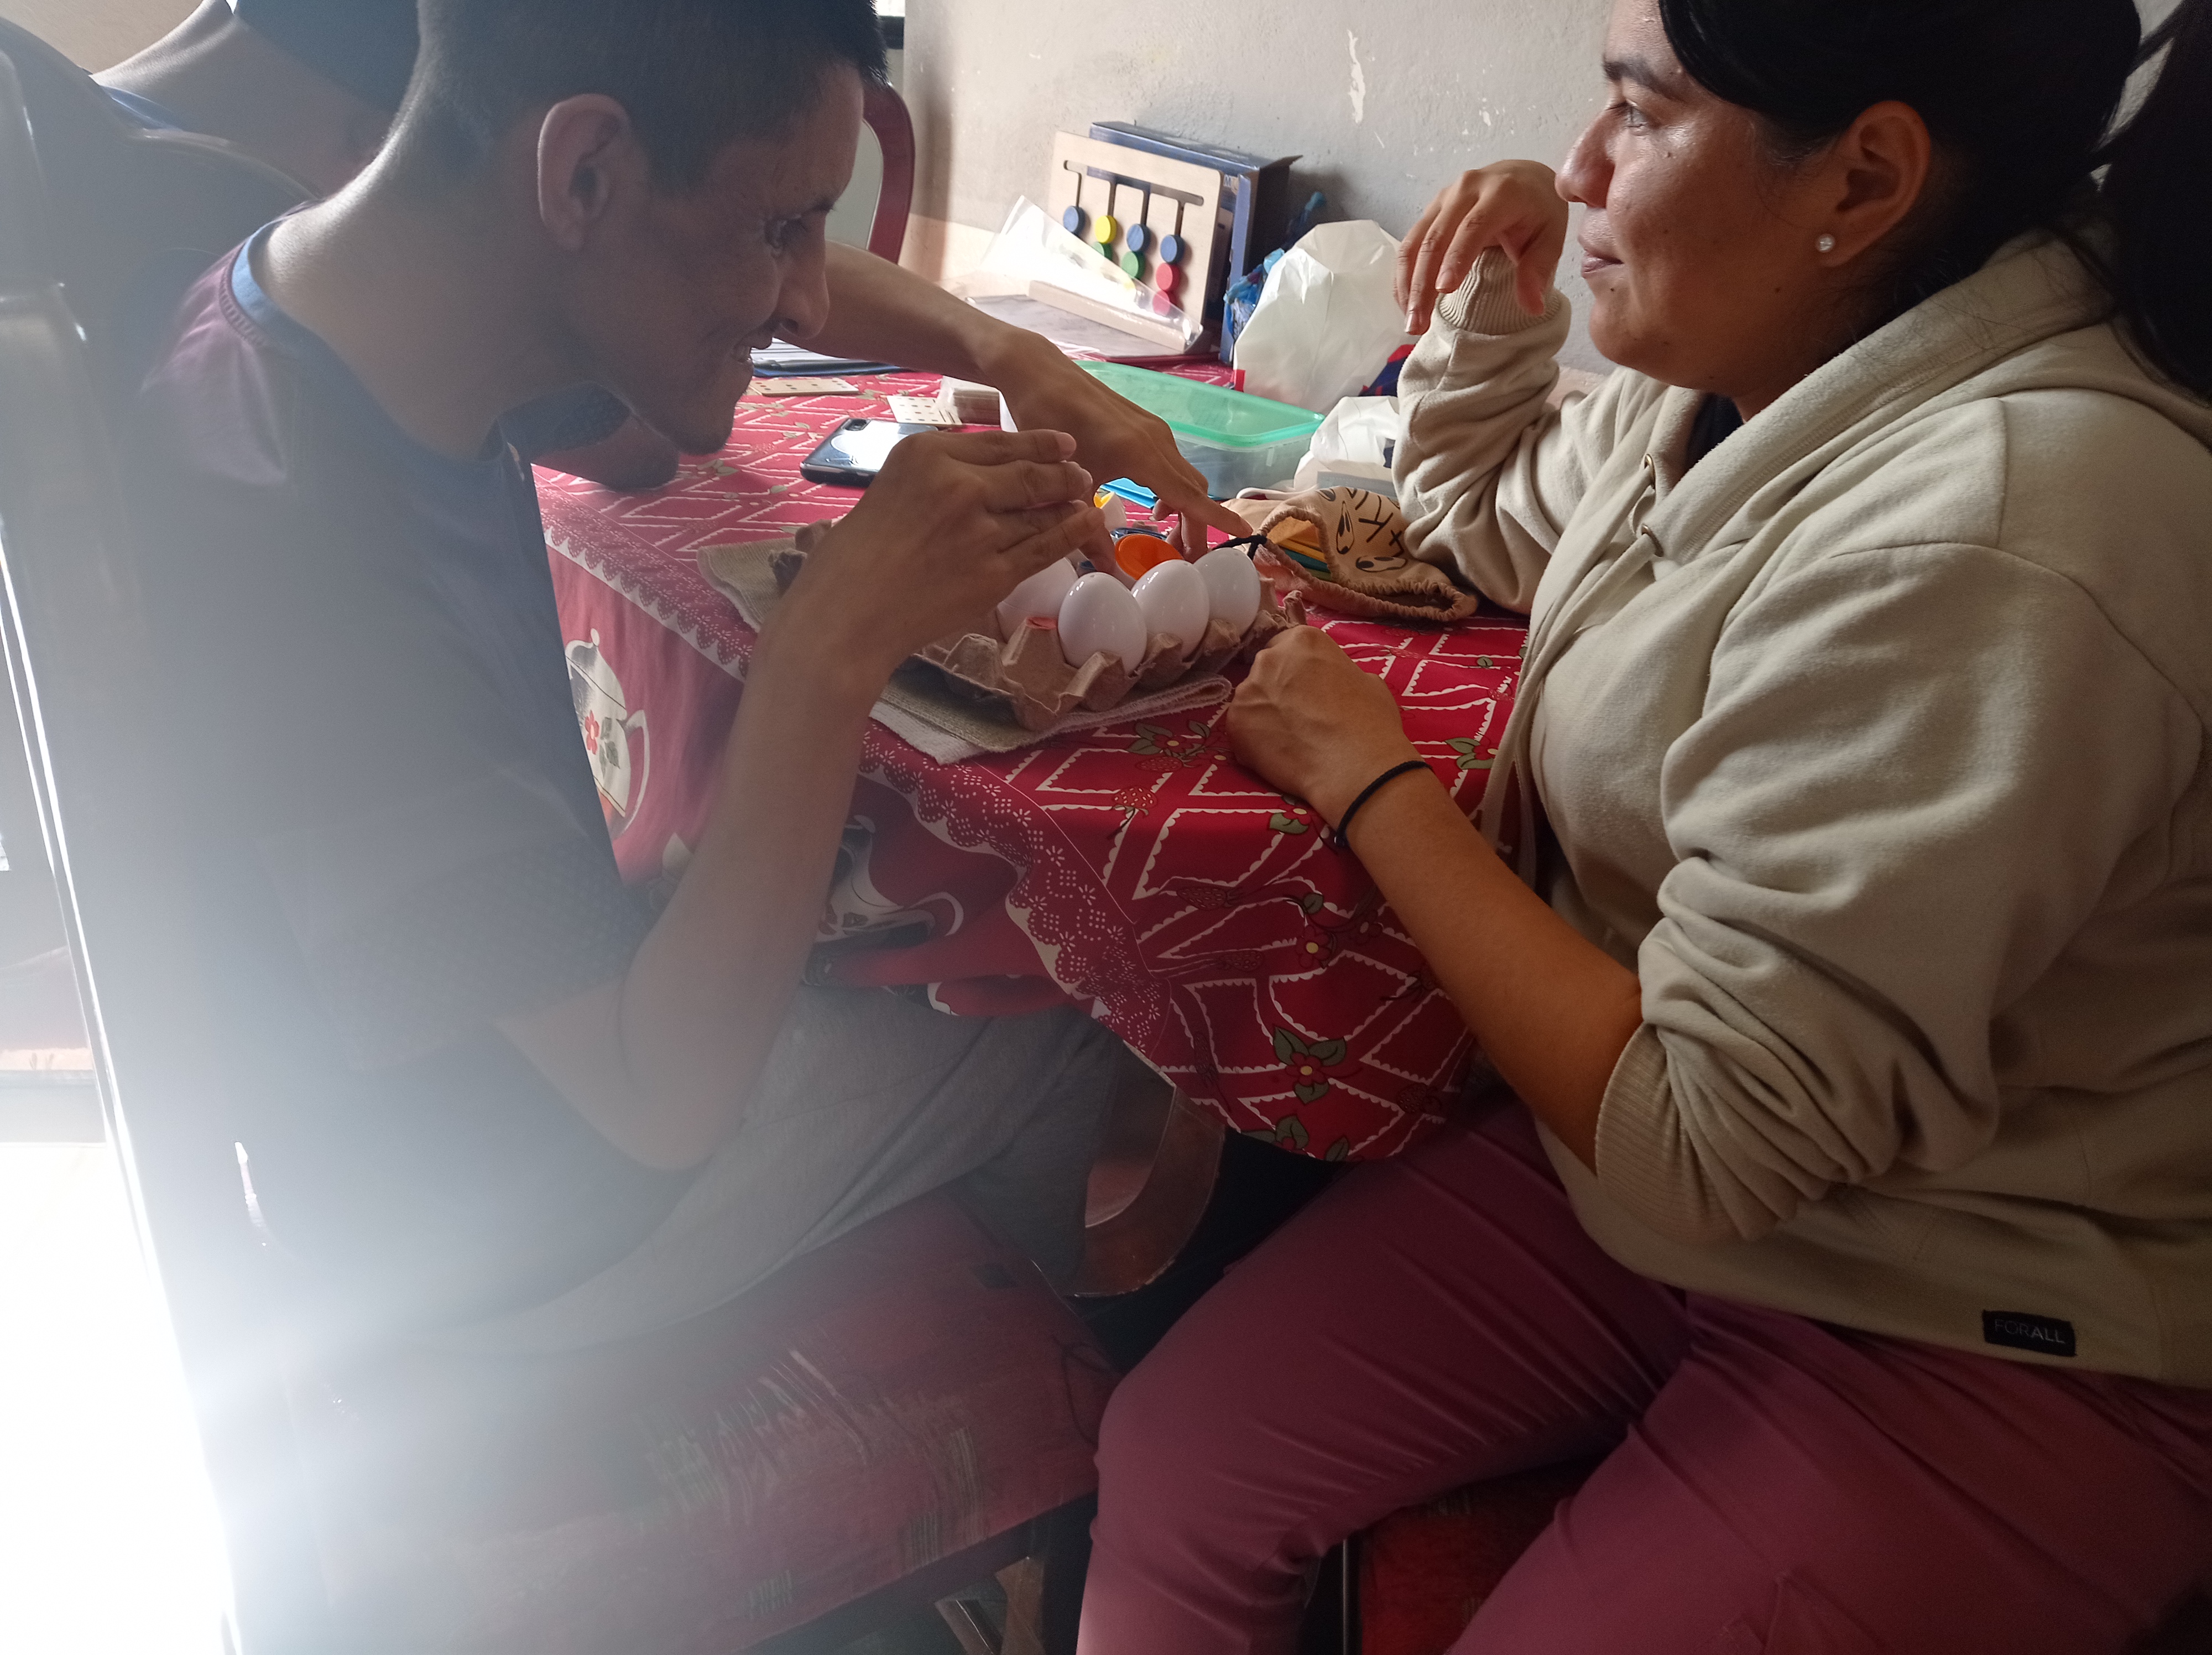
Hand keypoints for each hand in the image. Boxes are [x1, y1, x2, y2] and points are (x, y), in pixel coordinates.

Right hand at [780, 428, 1102, 683]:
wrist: (849, 612)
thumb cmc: (856, 555)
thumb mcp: (891, 487)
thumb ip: (936, 473)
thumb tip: (984, 470)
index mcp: (926, 454)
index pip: (997, 442)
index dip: (1039, 443)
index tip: (1062, 445)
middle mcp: (958, 483)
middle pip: (1028, 472)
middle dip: (1063, 472)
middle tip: (1081, 475)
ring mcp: (981, 529)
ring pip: (1041, 510)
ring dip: (1071, 502)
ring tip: (1087, 498)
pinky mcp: (995, 572)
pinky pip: (1046, 547)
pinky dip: (1073, 533)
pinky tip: (1090, 523)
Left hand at [990, 335, 1249, 554]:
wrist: (1037, 372)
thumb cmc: (1045, 421)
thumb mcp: (1066, 481)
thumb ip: (1087, 527)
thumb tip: (1108, 569)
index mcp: (1142, 455)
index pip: (1190, 495)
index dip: (1214, 519)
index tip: (1240, 534)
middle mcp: (1157, 440)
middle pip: (1194, 490)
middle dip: (1196, 526)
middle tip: (1182, 559)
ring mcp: (1154, 429)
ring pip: (1185, 475)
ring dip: (1185, 507)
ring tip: (1167, 538)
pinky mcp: (1145, 425)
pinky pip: (1173, 463)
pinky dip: (1174, 488)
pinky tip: (1154, 504)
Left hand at [1227, 627, 1422, 824]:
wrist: (1354, 765)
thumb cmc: (1370, 721)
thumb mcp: (1366, 680)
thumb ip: (1337, 672)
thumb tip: (1332, 682)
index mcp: (1303, 640)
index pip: (1288, 646)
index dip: (1297, 670)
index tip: (1307, 688)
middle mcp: (1269, 658)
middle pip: (1267, 670)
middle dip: (1279, 689)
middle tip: (1299, 715)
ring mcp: (1248, 690)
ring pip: (1252, 699)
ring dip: (1265, 714)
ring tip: (1289, 739)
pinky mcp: (1235, 723)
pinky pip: (1241, 728)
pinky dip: (1254, 740)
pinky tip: (1277, 754)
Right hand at [1396, 160, 1569, 333]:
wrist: (1523, 178)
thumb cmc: (1538, 210)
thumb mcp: (1551, 237)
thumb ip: (1538, 270)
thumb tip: (1532, 308)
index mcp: (1500, 193)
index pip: (1473, 226)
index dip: (1456, 257)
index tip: (1444, 290)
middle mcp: (1466, 190)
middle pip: (1436, 238)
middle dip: (1423, 284)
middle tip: (1418, 324)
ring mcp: (1443, 198)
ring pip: (1416, 242)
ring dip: (1407, 284)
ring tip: (1410, 321)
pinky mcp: (1430, 210)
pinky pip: (1410, 243)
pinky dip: (1405, 276)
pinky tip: (1406, 303)